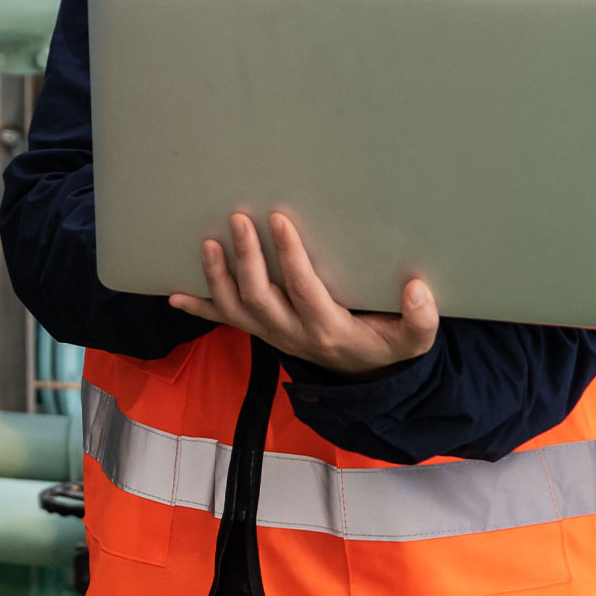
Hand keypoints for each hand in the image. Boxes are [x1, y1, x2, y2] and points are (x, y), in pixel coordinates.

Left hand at [170, 210, 437, 377]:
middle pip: (260, 297)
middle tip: (238, 219)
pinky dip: (198, 309)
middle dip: (247, 258)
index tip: (280, 220)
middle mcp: (293, 334)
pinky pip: (225, 322)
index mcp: (328, 329)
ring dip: (218, 278)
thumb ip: (421, 320)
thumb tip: (418, 289)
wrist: (364, 376)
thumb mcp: (413, 340)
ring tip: (209, 243)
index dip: (290, 257)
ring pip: (236, 309)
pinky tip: (173, 294)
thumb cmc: (386, 346)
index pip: (304, 289)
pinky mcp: (261, 331)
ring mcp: (272, 334)